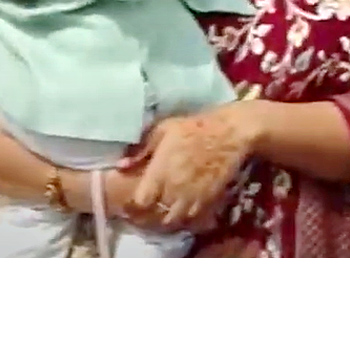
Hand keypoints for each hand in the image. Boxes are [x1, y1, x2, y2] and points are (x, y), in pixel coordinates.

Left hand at [119, 103, 258, 228]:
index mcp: (160, 173)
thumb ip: (141, 150)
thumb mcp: (162, 130)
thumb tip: (121, 165)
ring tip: (164, 210)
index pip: (141, 202)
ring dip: (168, 218)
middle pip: (156, 216)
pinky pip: (193, 218)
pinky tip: (183, 209)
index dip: (135, 204)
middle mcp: (174, 190)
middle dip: (150, 214)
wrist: (228, 134)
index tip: (133, 199)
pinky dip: (186, 217)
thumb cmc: (193, 128)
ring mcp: (192, 198)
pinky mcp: (208, 201)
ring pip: (175, 221)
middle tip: (148, 208)